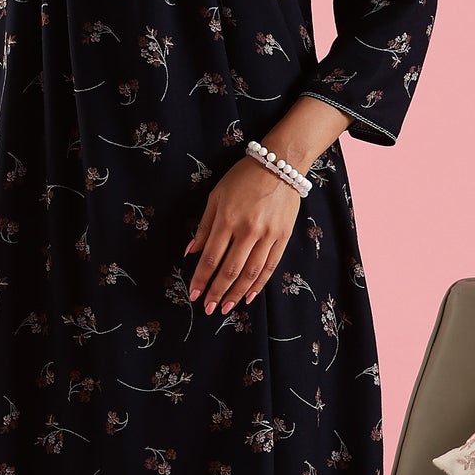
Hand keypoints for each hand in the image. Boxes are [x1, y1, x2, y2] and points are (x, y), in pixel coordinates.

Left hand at [184, 156, 302, 313]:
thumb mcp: (216, 196)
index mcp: (227, 220)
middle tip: (208, 309)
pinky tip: (249, 296)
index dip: (201, 279)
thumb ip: (204, 226)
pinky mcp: (282, 237)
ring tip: (225, 308)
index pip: (211, 258)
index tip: (193, 295)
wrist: (280, 165)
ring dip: (236, 294)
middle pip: (230, 270)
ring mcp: (267, 236)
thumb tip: (191, 252)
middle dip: (217, 292)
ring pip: (250, 273)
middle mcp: (247, 231)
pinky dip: (259, 284)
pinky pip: (270, 267)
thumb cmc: (243, 178)